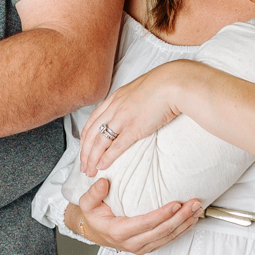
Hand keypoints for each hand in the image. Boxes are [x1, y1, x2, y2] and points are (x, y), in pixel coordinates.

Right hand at [67, 182, 201, 254]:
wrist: (93, 232)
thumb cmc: (93, 217)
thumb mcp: (87, 204)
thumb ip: (94, 193)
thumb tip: (103, 182)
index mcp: (119, 232)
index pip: (145, 224)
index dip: (162, 215)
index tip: (175, 204)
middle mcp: (132, 243)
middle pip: (162, 231)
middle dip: (180, 218)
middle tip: (194, 204)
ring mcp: (141, 247)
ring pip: (168, 237)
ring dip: (185, 224)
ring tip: (197, 210)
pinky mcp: (148, 247)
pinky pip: (167, 239)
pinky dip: (181, 230)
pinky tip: (191, 220)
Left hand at [79, 63, 194, 177]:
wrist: (173, 83)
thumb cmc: (164, 84)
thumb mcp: (141, 88)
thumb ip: (133, 99)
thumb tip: (136, 105)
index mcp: (116, 97)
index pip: (93, 119)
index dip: (85, 135)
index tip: (82, 146)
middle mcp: (114, 108)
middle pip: (91, 133)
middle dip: (84, 152)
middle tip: (82, 165)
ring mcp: (122, 118)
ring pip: (99, 142)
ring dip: (92, 158)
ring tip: (88, 171)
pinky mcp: (134, 128)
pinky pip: (115, 146)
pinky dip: (106, 158)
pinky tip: (101, 166)